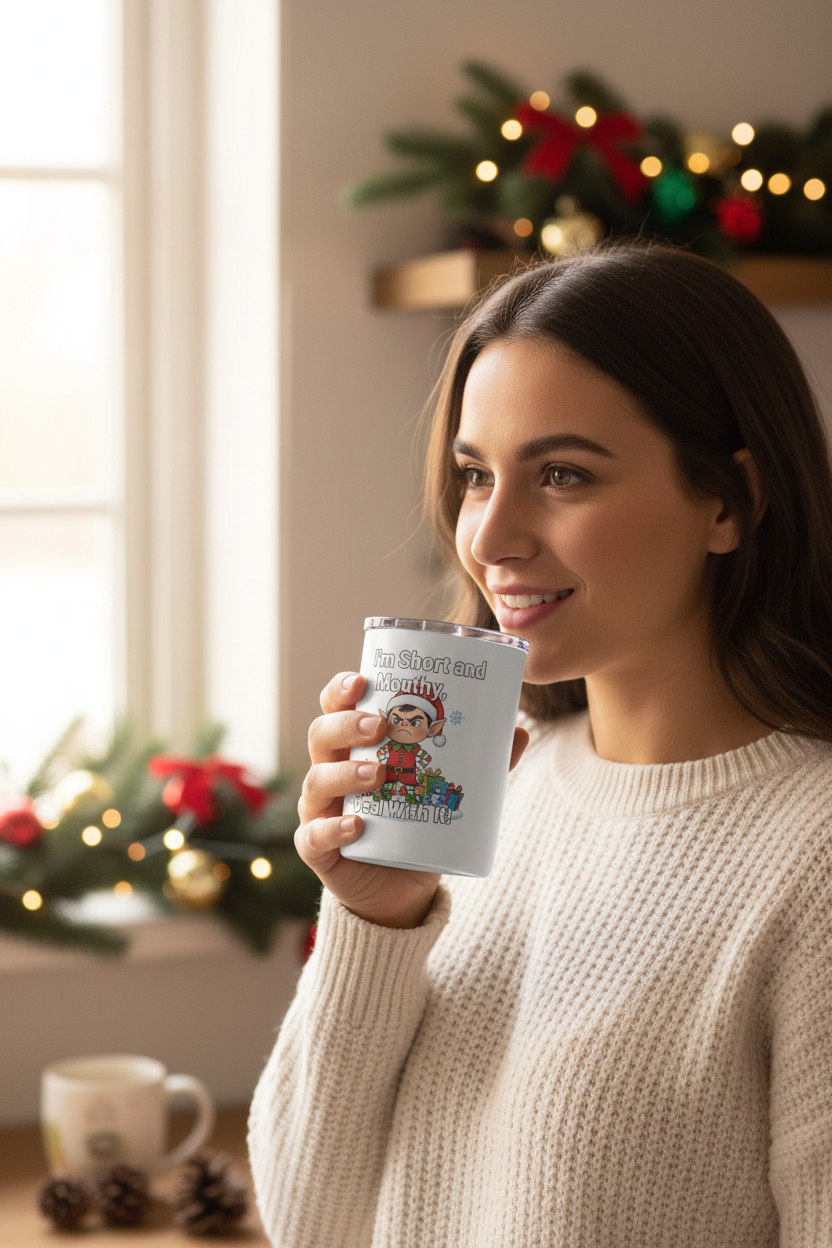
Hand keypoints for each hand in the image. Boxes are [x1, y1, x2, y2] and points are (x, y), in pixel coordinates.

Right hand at [295, 673, 530, 929]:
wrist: (402, 887)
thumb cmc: (417, 823)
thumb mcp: (446, 788)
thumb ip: (479, 763)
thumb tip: (518, 731)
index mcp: (355, 746)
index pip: (336, 707)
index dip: (341, 690)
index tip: (361, 681)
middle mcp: (331, 771)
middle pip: (322, 735)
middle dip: (347, 725)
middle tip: (381, 726)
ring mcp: (321, 810)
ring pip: (317, 780)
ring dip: (345, 773)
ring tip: (378, 773)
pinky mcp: (319, 849)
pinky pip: (315, 835)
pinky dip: (333, 828)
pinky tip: (356, 826)